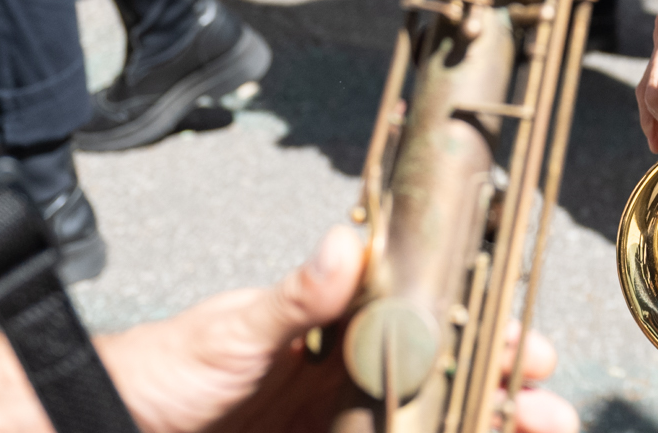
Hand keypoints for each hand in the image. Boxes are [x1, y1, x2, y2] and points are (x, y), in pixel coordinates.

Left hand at [112, 224, 576, 432]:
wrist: (113, 423)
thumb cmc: (170, 366)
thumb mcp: (235, 326)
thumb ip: (296, 295)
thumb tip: (345, 243)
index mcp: (342, 326)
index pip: (432, 318)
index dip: (486, 329)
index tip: (526, 342)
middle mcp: (354, 376)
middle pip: (449, 379)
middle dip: (506, 390)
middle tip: (544, 406)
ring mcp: (344, 424)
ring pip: (433, 420)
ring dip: (486, 423)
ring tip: (531, 430)